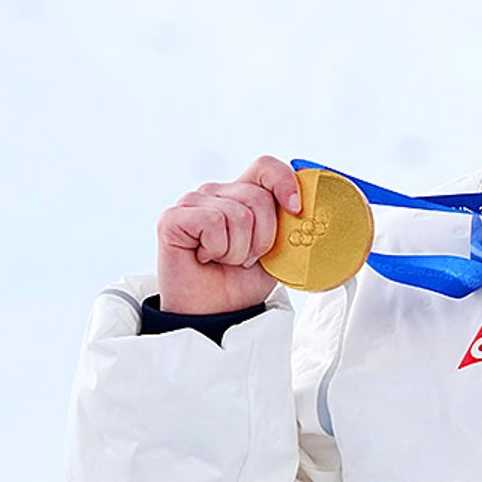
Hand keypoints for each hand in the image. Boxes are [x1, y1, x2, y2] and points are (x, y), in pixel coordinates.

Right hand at [155, 155, 301, 314]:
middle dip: (263, 237)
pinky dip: (218, 248)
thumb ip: (290, 223)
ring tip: (225, 260)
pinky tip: (205, 257)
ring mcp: (192, 201)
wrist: (217, 314)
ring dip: (239, 249)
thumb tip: (308, 207)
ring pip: (238, 214)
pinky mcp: (172, 217)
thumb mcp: (279, 249)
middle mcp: (216, 192)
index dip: (284, 182)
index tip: (296, 211)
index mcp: (242, 193)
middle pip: (258, 196)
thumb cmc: (244, 281)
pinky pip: (212, 222)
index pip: (266, 167)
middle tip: (247, 258)